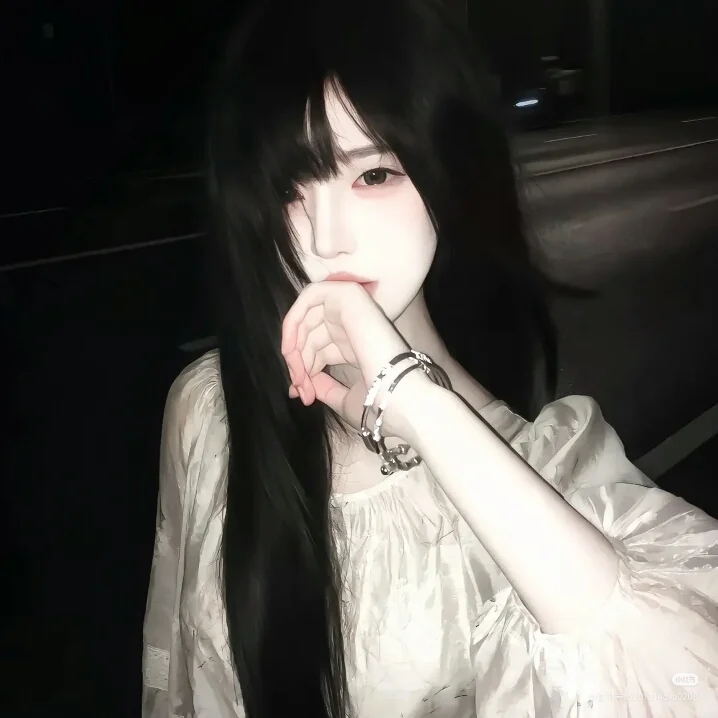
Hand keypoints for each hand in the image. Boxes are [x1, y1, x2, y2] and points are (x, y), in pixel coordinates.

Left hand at [280, 281, 426, 436]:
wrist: (397, 396)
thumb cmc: (377, 404)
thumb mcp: (343, 399)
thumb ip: (322, 387)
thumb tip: (299, 385)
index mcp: (355, 345)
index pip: (318, 348)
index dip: (303, 368)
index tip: (301, 394)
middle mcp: (353, 325)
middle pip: (309, 333)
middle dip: (297, 361)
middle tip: (299, 388)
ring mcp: (352, 308)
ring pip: (306, 316)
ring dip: (293, 346)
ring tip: (299, 376)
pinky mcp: (349, 295)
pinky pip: (310, 295)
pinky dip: (293, 319)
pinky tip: (292, 347)